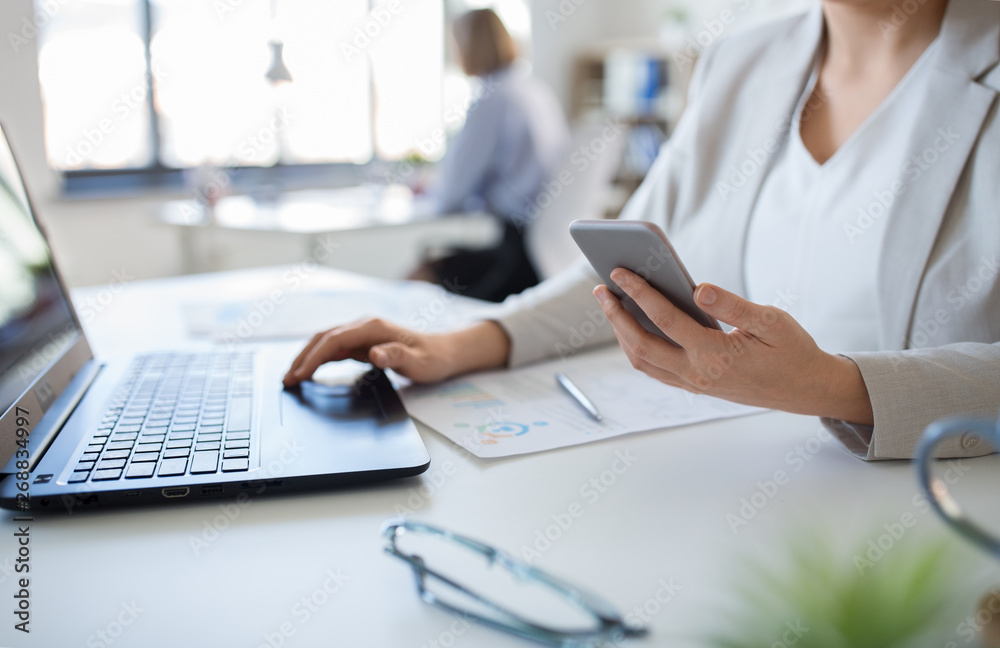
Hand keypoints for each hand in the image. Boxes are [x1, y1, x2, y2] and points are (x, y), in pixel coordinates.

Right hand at [282, 318, 509, 386]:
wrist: (444, 352)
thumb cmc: (432, 358)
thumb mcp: (418, 363)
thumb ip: (396, 357)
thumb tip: (373, 354)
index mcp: (373, 327)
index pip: (334, 340)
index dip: (314, 357)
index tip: (300, 375)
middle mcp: (364, 326)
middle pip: (324, 338)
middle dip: (303, 357)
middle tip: (287, 380)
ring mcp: (362, 333)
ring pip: (326, 342)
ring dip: (307, 357)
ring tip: (291, 377)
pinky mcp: (362, 343)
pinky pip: (334, 348)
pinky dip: (318, 358)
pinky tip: (309, 371)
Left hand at [594, 268, 873, 424]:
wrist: (805, 390)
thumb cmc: (791, 350)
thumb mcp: (772, 321)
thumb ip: (733, 306)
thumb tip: (699, 289)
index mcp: (715, 355)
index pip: (666, 319)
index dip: (640, 293)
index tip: (619, 271)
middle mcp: (697, 374)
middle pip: (641, 344)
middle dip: (616, 315)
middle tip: (601, 288)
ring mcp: (693, 384)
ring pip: (643, 361)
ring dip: (621, 332)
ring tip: (611, 304)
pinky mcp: (694, 386)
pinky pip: (654, 369)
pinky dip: (637, 346)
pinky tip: (631, 325)